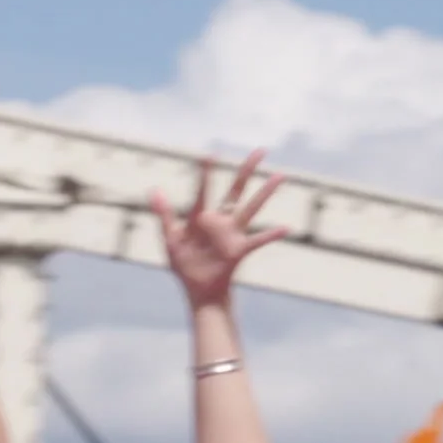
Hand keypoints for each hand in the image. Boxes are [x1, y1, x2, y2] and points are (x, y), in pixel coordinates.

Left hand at [151, 150, 290, 305]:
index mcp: (200, 217)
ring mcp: (232, 234)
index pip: (203, 191)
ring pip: (252, 207)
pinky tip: (287, 228)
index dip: (206, 173)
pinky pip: (258, 240)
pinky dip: (272, 235)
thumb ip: (164, 215)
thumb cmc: (184, 266)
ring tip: (281, 175)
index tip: (211, 154)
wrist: (198, 291)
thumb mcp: (170, 239)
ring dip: (266, 192)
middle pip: (236, 190)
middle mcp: (220, 221)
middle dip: (247, 170)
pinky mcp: (239, 250)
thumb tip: (156, 190)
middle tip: (261, 151)